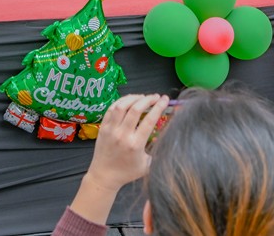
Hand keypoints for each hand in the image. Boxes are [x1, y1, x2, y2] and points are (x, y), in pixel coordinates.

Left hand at [68, 94, 168, 224]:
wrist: (104, 176)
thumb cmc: (127, 172)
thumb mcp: (147, 165)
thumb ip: (158, 152)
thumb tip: (171, 139)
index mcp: (135, 144)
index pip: (149, 120)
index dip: (159, 107)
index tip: (165, 99)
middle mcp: (122, 135)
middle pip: (135, 109)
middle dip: (148, 99)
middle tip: (156, 97)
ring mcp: (111, 130)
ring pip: (122, 106)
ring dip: (134, 98)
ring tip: (142, 97)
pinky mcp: (103, 127)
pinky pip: (111, 109)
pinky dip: (121, 101)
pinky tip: (129, 101)